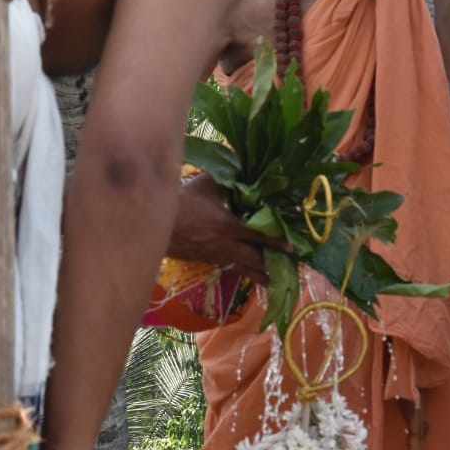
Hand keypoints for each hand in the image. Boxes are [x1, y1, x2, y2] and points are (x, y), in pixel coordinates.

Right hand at [166, 174, 289, 282]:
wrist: (155, 224)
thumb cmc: (182, 202)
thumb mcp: (206, 184)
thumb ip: (227, 177)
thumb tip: (244, 165)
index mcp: (229, 226)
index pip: (260, 236)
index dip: (278, 242)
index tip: (293, 248)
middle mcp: (226, 245)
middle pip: (256, 261)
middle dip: (274, 265)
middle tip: (292, 268)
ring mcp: (217, 256)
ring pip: (245, 270)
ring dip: (262, 276)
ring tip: (279, 283)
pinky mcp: (209, 261)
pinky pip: (232, 269)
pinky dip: (246, 273)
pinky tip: (253, 277)